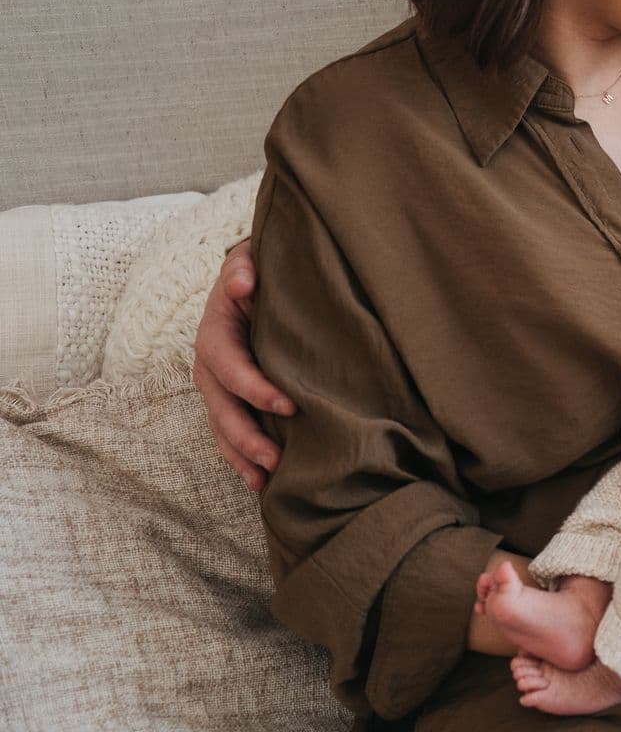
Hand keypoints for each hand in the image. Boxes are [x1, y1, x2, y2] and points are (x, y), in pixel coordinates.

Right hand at [191, 238, 294, 489]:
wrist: (248, 278)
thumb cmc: (256, 271)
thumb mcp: (247, 260)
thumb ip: (243, 267)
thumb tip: (242, 282)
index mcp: (214, 335)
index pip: (231, 368)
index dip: (256, 389)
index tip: (290, 406)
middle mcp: (208, 366)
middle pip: (222, 409)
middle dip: (246, 437)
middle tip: (276, 459)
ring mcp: (215, 386)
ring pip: (221, 428)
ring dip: (241, 457)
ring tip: (265, 482)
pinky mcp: (228, 398)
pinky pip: (228, 432)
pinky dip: (240, 457)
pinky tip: (260, 480)